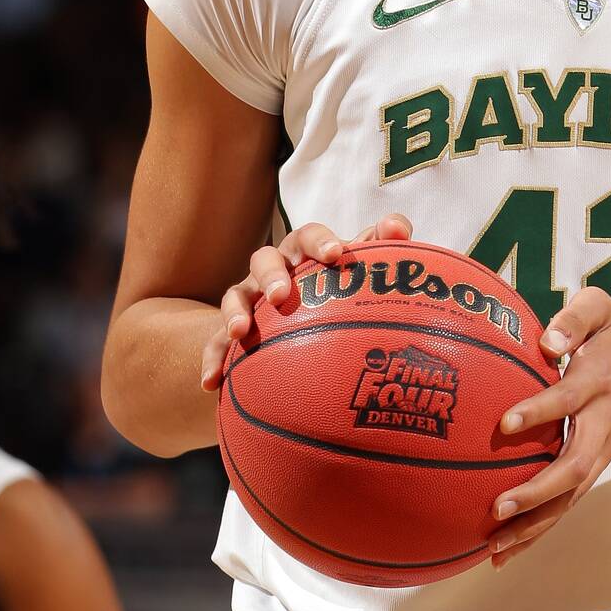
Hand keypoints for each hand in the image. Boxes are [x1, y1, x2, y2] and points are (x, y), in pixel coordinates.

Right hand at [200, 213, 413, 389]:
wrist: (304, 323)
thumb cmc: (338, 291)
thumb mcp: (359, 271)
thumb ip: (381, 247)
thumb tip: (398, 228)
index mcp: (304, 253)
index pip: (308, 236)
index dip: (320, 241)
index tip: (337, 254)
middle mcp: (273, 270)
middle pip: (263, 259)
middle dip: (271, 274)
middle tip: (280, 295)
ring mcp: (250, 298)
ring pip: (234, 295)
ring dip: (234, 312)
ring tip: (240, 333)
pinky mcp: (233, 329)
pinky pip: (215, 342)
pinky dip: (212, 359)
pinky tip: (212, 383)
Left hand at [487, 288, 610, 567]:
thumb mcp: (601, 311)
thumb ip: (575, 317)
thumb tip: (545, 339)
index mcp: (597, 385)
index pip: (566, 399)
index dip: (538, 411)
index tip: (505, 423)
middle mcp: (600, 427)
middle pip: (574, 467)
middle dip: (538, 492)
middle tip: (498, 508)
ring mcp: (598, 456)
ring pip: (569, 499)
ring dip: (534, 526)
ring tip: (494, 548)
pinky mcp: (590, 473)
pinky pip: (563, 508)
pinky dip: (535, 534)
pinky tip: (500, 555)